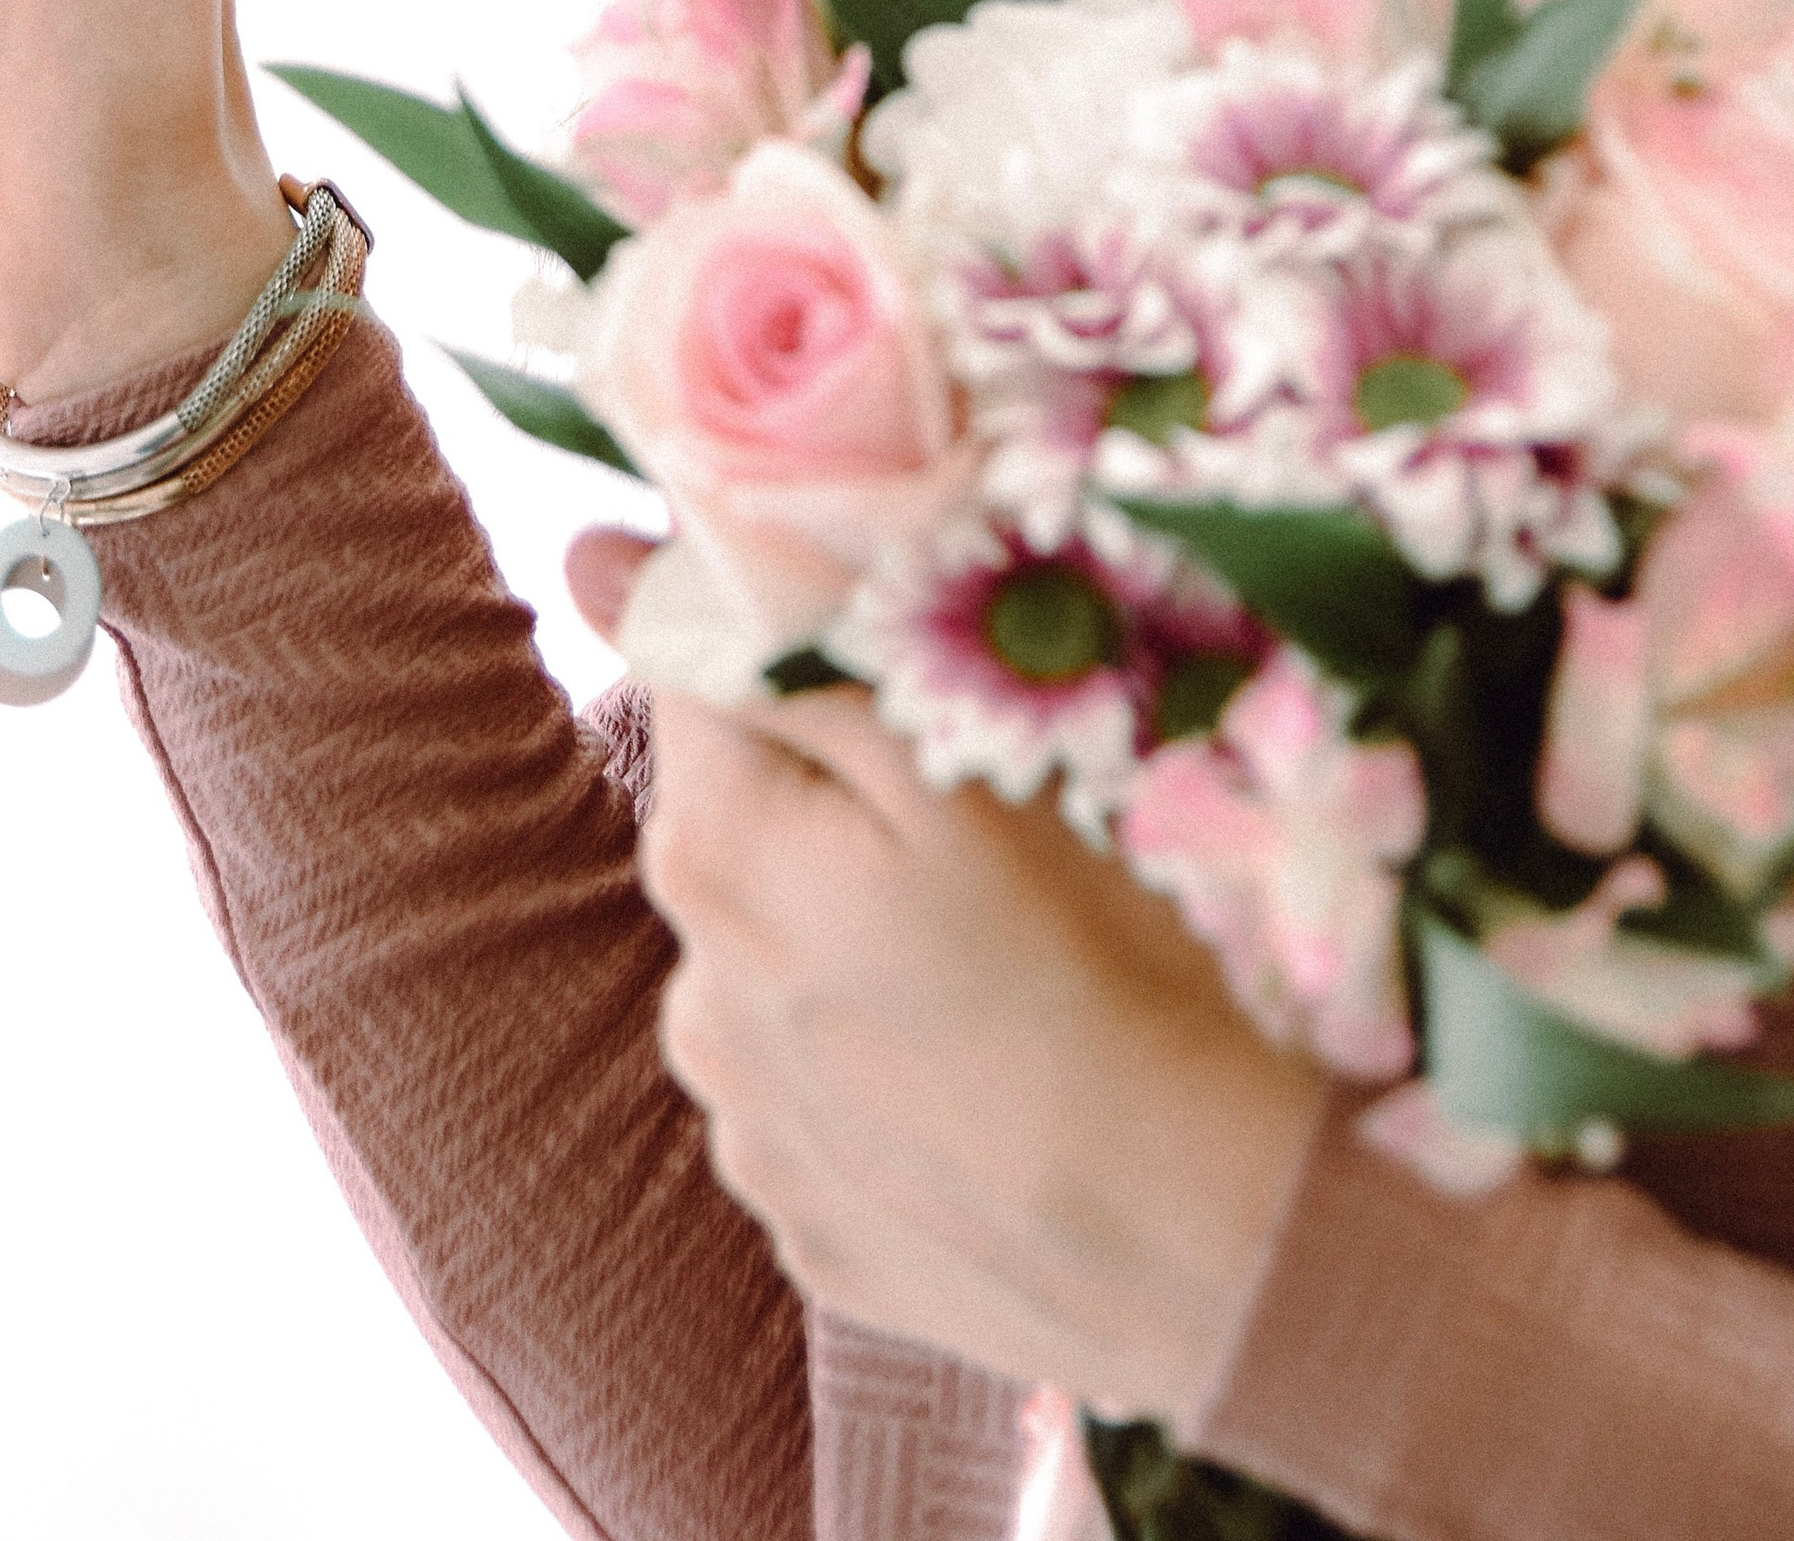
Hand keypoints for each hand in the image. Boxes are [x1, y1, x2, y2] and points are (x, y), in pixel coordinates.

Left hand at [627, 642, 1320, 1424]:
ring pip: (782, 962)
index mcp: (712, 855)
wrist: (1202, 1243)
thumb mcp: (961, 764)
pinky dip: (885, 1065)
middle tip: (989, 828)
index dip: (792, 636)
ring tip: (1003, 974)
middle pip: (743, 821)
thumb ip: (777, 650)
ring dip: (852, 936)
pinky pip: (825, 1094)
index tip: (905, 663)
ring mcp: (748, 1131)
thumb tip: (590, 551)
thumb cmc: (1100, 967)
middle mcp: (692, 997)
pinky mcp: (809, 1228)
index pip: (693, 669)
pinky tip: (989, 1079)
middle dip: (835, 798)